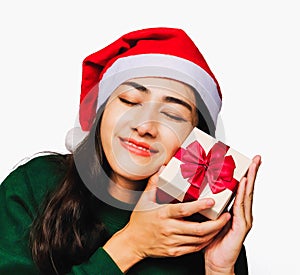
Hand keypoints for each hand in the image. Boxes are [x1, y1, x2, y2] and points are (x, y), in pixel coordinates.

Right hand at [103, 170, 230, 271]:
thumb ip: (154, 183)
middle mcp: (169, 229)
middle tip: (226, 216)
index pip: (184, 210)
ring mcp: (172, 242)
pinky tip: (211, 235)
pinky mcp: (174, 252)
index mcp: (163, 214)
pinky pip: (194, 249)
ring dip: (213, 233)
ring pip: (198, 240)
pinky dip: (205, 242)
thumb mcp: (144, 199)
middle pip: (197, 229)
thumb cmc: (139, 220)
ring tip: (223, 224)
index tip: (212, 201)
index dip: (199, 206)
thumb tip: (162, 168)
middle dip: (216, 224)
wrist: (132, 242)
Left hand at [204, 155, 261, 274]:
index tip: (246, 161)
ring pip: (248, 195)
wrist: (216, 260)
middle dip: (252, 172)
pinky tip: (243, 185)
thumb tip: (195, 189)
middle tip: (255, 158)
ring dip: (250, 179)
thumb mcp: (208, 217)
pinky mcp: (242, 227)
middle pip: (248, 189)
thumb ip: (208, 205)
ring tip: (252, 166)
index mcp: (234, 209)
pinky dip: (243, 194)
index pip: (241, 188)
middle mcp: (242, 212)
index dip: (245, 174)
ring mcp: (244, 219)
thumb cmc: (211, 240)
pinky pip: (241, 207)